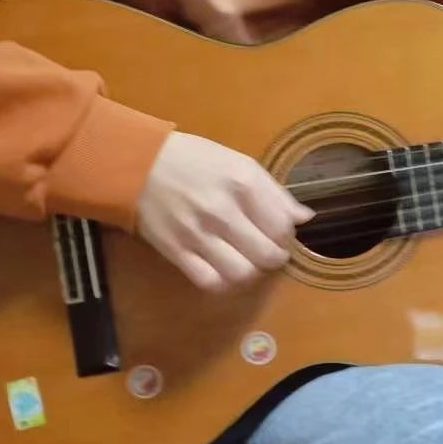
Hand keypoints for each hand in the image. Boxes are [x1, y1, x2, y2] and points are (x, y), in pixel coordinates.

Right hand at [136, 132, 312, 291]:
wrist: (138, 165)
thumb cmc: (194, 160)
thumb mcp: (239, 163)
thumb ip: (274, 192)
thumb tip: (304, 218)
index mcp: (242, 183)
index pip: (283, 226)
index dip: (286, 234)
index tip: (277, 231)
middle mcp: (222, 210)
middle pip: (267, 255)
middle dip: (274, 257)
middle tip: (267, 250)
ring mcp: (198, 234)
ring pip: (242, 274)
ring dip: (250, 272)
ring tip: (246, 260)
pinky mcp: (177, 252)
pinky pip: (210, 282)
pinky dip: (223, 282)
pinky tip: (223, 268)